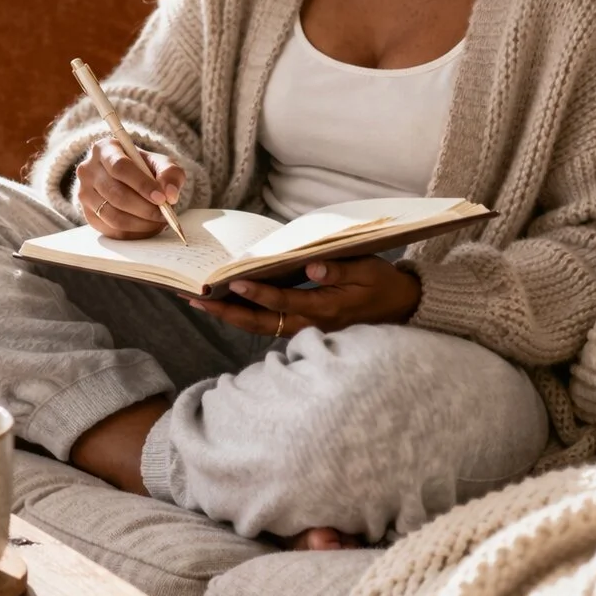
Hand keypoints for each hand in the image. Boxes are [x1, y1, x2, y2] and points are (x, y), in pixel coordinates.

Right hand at [77, 138, 184, 238]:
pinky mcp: (88, 215)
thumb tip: (170, 194)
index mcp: (105, 149)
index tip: (162, 198)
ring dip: (141, 223)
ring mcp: (84, 194)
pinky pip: (111, 230)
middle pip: (116, 194)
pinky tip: (147, 228)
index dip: (142, 184)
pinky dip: (133, 233)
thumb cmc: (143, 168)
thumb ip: (170, 173)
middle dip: (145, 208)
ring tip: (159, 222)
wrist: (127, 179)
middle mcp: (88, 170)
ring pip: (113, 216)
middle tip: (165, 214)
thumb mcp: (160, 163)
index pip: (120, 167)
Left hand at [189, 256, 421, 336]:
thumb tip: (312, 267)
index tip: (233, 281)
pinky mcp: (303, 326)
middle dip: (226, 311)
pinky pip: (268, 323)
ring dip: (230, 314)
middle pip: (260, 322)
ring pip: (260, 325)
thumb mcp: (367, 270)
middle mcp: (311, 323)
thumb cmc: (382, 284)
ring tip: (202, 300)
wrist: (399, 308)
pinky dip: (245, 314)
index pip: (284, 301)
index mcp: (326, 308)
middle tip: (196, 298)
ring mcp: (305, 328)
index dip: (257, 292)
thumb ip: (339, 269)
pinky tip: (227, 302)